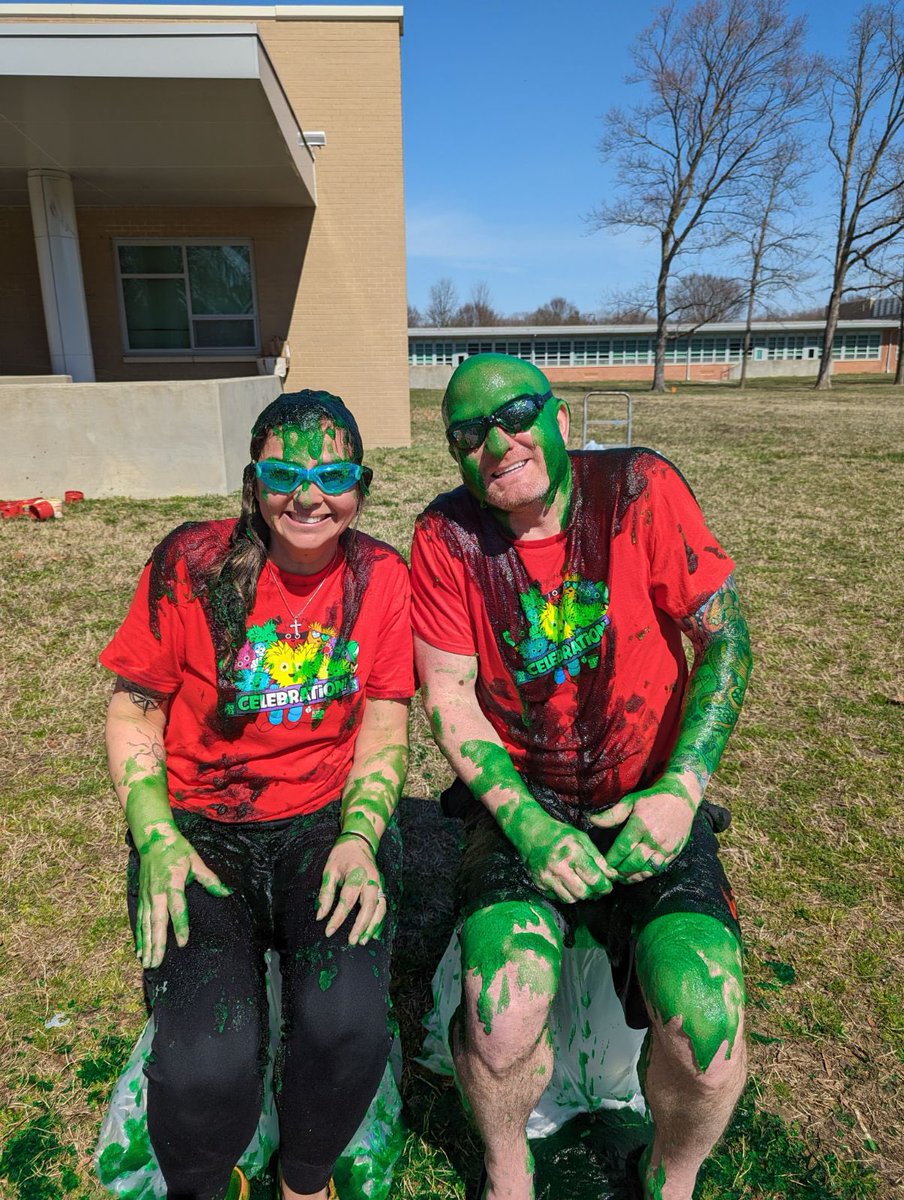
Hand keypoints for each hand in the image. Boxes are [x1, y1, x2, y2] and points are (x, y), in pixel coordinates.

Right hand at [135, 821, 230, 968]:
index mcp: (173, 884)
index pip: (177, 909)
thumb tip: (226, 892)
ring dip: (147, 945)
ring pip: (145, 925)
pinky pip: (139, 920)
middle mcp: (157, 893)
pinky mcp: (142, 897)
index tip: (182, 943)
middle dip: (157, 944)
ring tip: (147, 964)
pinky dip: (139, 937)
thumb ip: (210, 879)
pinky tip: (140, 951)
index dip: (180, 926)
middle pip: (157, 922)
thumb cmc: (177, 850)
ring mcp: (147, 896)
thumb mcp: (196, 861)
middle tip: (156, 964)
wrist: (154, 839)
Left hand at [317, 836, 386, 943]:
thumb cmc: (342, 855)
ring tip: (362, 940)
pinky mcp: (381, 887)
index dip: (338, 917)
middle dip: (361, 925)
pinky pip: (383, 906)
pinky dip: (378, 920)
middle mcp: (371, 880)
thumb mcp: (329, 870)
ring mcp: (379, 883)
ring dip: (372, 926)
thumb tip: (320, 915)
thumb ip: (326, 893)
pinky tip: (372, 932)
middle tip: (352, 940)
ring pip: (380, 908)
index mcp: (356, 873)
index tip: (328, 931)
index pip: (347, 900)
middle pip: (369, 906)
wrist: (359, 842)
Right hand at [505, 803, 614, 903]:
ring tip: (582, 884)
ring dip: (580, 894)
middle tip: (596, 887)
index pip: (594, 879)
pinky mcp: (539, 883)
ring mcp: (547, 877)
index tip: (608, 886)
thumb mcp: (582, 839)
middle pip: (583, 893)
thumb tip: (613, 876)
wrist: (532, 833)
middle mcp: (558, 867)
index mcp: (572, 853)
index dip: (605, 886)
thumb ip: (598, 859)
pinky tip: (568, 883)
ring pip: (571, 899)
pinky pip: (559, 897)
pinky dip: (567, 894)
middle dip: (593, 892)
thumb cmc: (560, 834)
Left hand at [588, 776, 697, 882]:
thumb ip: (612, 815)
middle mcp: (653, 839)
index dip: (611, 860)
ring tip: (622, 878)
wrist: (681, 798)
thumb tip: (592, 820)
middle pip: (633, 863)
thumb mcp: (630, 802)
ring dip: (632, 877)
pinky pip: (658, 869)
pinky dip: (646, 874)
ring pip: (646, 870)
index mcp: (640, 825)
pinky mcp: (673, 852)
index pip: (622, 849)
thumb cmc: (652, 799)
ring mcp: (665, 847)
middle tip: (611, 874)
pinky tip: (638, 875)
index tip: (603, 864)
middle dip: (620, 871)